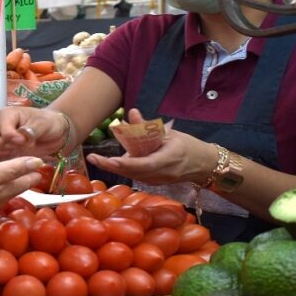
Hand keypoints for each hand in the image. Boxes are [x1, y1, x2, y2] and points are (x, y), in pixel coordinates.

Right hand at [0, 107, 67, 159]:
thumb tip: (20, 138)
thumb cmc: (48, 123)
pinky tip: (8, 168)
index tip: (23, 141)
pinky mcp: (1, 154)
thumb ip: (30, 131)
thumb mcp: (43, 124)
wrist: (55, 133)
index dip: (10, 137)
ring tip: (11, 156)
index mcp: (7, 116)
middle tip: (12, 150)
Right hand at [0, 157, 43, 222]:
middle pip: (18, 183)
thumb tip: (38, 162)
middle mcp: (1, 196)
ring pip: (6, 187)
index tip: (41, 157)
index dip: (34, 167)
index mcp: (7, 188)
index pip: (28, 177)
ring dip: (13, 177)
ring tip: (16, 167)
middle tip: (31, 161)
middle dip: (26, 173)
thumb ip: (15, 168)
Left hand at [86, 108, 216, 184]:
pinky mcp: (154, 183)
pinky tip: (113, 162)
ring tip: (97, 159)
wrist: (203, 165)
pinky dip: (124, 168)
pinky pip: (135, 175)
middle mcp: (160, 173)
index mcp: (167, 159)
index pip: (142, 164)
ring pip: (131, 175)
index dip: (124, 163)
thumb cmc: (188, 145)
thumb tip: (131, 112)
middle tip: (92, 158)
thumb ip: (147, 126)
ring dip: (114, 167)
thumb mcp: (168, 133)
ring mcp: (157, 181)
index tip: (109, 159)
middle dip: (110, 166)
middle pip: (131, 172)